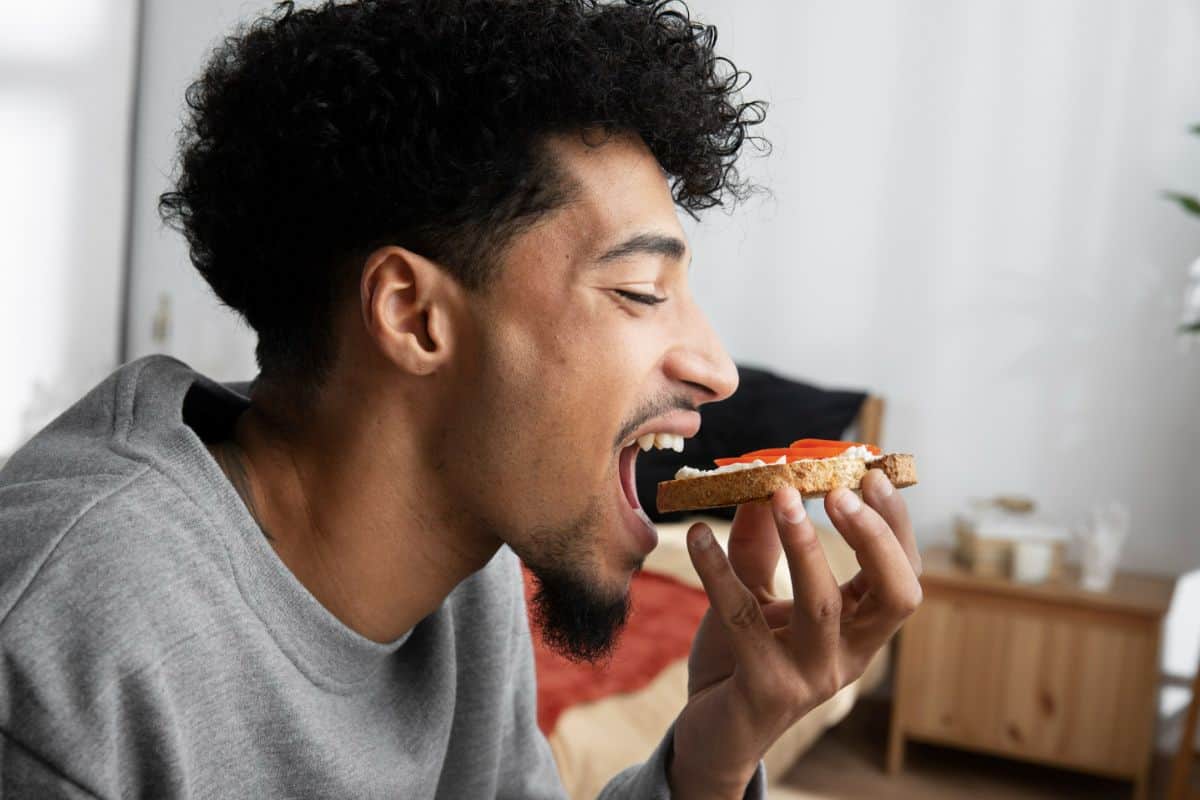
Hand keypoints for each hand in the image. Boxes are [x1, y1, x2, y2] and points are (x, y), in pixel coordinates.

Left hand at [668, 470, 921, 798]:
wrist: (713, 732)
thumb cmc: (742, 660)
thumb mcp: (756, 595)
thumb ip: (760, 546)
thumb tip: (761, 483)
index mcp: (860, 630)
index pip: (903, 574)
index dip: (894, 525)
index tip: (871, 474)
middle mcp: (849, 656)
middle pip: (895, 595)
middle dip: (873, 537)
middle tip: (838, 490)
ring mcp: (812, 676)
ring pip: (823, 606)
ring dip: (804, 545)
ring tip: (780, 495)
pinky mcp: (766, 688)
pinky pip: (744, 620)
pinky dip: (718, 571)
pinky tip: (696, 536)